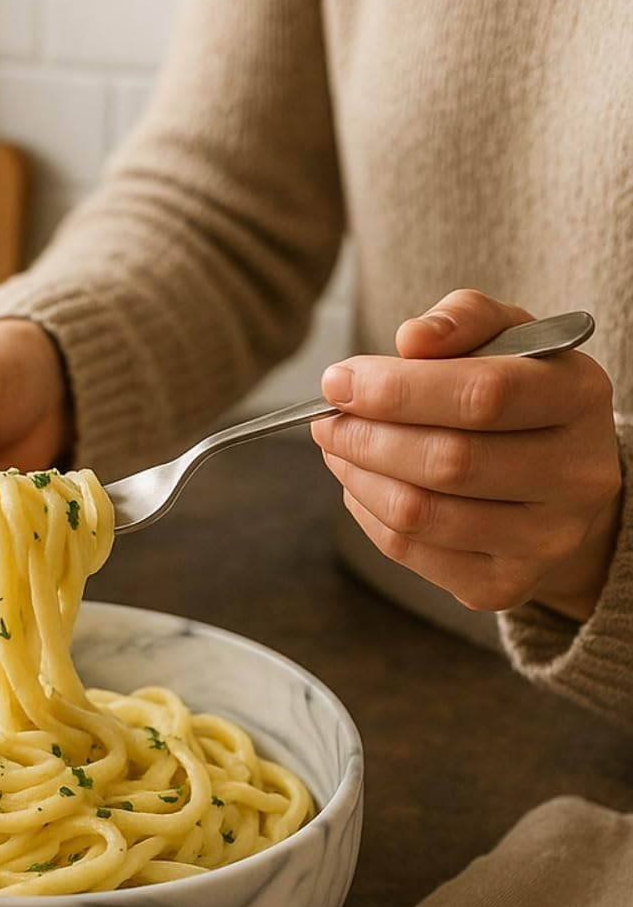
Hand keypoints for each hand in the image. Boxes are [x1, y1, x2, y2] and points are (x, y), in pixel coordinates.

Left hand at [311, 289, 621, 619]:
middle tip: (326, 420)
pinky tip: (360, 484)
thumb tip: (411, 339)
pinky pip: (408, 551)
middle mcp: (576, 476)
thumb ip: (462, 320)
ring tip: (337, 447)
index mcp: (580, 399)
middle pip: (446, 461)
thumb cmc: (518, 397)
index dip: (396, 389)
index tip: (339, 381)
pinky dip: (366, 513)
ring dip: (357, 476)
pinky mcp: (503, 586)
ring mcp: (544, 540)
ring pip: (418, 513)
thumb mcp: (504, 340)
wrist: (557, 482)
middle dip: (365, 436)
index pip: (483, 395)